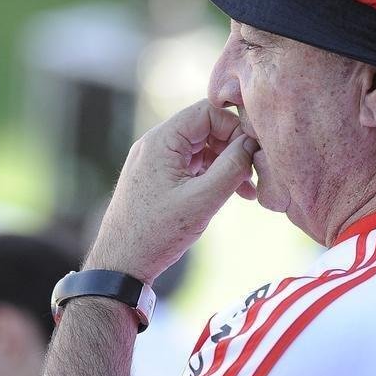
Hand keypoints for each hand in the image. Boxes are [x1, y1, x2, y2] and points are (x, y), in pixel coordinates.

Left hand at [85, 101, 258, 284]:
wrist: (121, 264)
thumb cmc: (157, 233)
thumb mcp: (202, 200)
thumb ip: (231, 168)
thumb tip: (252, 144)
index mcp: (162, 140)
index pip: (208, 111)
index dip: (236, 128)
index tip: (254, 153)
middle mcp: (155, 143)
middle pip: (206, 128)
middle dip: (233, 148)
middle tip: (254, 174)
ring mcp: (155, 160)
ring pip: (201, 147)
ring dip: (226, 164)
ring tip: (247, 190)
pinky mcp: (157, 177)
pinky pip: (191, 165)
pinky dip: (212, 175)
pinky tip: (230, 195)